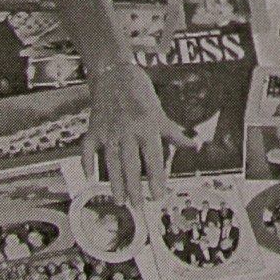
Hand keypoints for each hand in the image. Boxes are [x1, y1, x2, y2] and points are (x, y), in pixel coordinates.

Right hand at [82, 62, 190, 206]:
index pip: (154, 157)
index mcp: (147, 125)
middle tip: (138, 206)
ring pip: (111, 162)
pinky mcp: (93, 129)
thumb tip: (192, 144)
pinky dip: (87, 163)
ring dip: (114, 183)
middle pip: (131, 164)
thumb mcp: (159, 110)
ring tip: (119, 201)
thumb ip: (173, 132)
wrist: (114, 73)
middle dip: (135, 187)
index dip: (157, 178)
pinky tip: (90, 177)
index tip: (160, 196)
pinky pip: (88, 149)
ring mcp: (108, 130)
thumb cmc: (139, 91)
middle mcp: (127, 130)